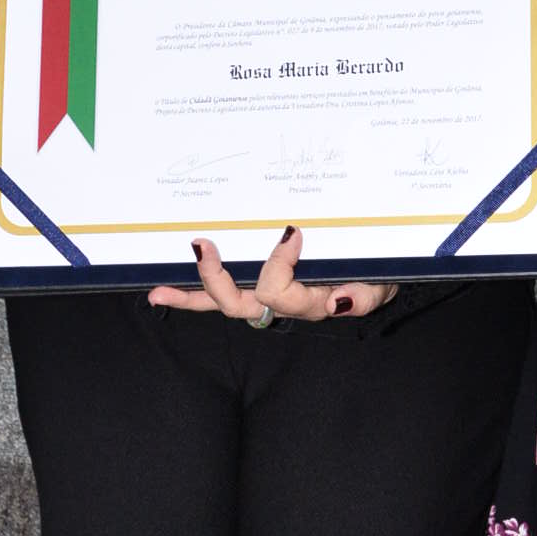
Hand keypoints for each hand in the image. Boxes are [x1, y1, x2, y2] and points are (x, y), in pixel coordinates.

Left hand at [148, 227, 396, 323]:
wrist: (373, 276)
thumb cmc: (373, 277)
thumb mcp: (377, 286)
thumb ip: (362, 297)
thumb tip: (338, 302)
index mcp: (307, 302)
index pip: (280, 292)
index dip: (278, 265)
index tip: (292, 231)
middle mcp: (280, 303)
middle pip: (240, 304)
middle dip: (216, 279)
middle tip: (203, 246)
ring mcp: (263, 298)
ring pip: (222, 303)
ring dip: (190, 295)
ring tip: (158, 289)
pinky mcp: (252, 289)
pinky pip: (218, 297)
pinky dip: (190, 297)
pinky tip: (160, 292)